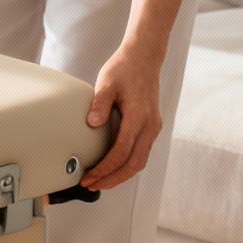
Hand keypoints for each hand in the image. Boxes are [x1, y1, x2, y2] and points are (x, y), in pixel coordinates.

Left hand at [80, 46, 163, 192]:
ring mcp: (153, 127)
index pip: (122, 152)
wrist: (144, 58)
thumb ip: (99, 104)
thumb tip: (92, 123)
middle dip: (113, 179)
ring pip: (140, 161)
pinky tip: (112, 167)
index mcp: (139, 116)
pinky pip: (141, 152)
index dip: (105, 168)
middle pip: (134, 164)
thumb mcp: (107, 82)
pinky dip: (127, 164)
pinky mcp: (151, 126)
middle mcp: (150, 125)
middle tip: (92, 185)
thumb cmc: (125, 68)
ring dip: (120, 174)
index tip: (89, 176)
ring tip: (100, 181)